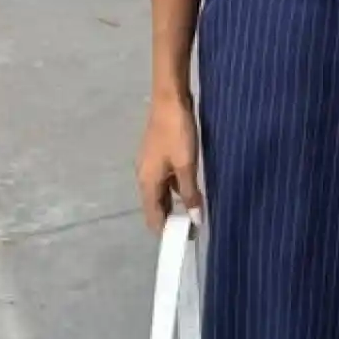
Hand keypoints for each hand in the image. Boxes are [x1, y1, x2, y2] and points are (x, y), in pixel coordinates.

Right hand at [136, 94, 202, 231]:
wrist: (169, 100)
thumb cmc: (177, 133)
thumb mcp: (187, 165)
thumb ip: (190, 193)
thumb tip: (194, 218)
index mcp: (147, 182)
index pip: (153, 217)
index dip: (166, 230)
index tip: (185, 238)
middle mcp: (144, 177)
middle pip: (155, 206)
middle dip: (171, 219)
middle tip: (193, 227)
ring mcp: (149, 166)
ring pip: (161, 193)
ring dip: (175, 203)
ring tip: (194, 212)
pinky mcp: (157, 156)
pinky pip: (165, 180)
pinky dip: (175, 189)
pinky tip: (190, 190)